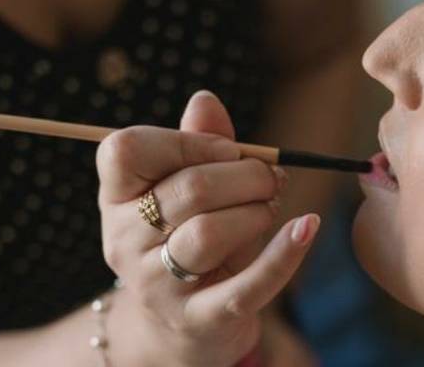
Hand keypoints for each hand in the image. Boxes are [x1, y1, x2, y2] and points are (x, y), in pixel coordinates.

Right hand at [97, 91, 320, 366]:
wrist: (181, 324)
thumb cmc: (187, 236)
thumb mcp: (185, 188)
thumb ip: (196, 142)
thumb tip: (205, 99)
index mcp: (116, 197)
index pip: (126, 150)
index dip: (185, 140)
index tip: (226, 149)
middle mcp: (124, 241)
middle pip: (188, 189)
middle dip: (245, 173)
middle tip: (270, 176)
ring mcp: (157, 285)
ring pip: (209, 233)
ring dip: (257, 209)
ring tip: (270, 205)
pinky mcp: (198, 320)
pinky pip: (246, 286)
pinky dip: (284, 254)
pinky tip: (307, 226)